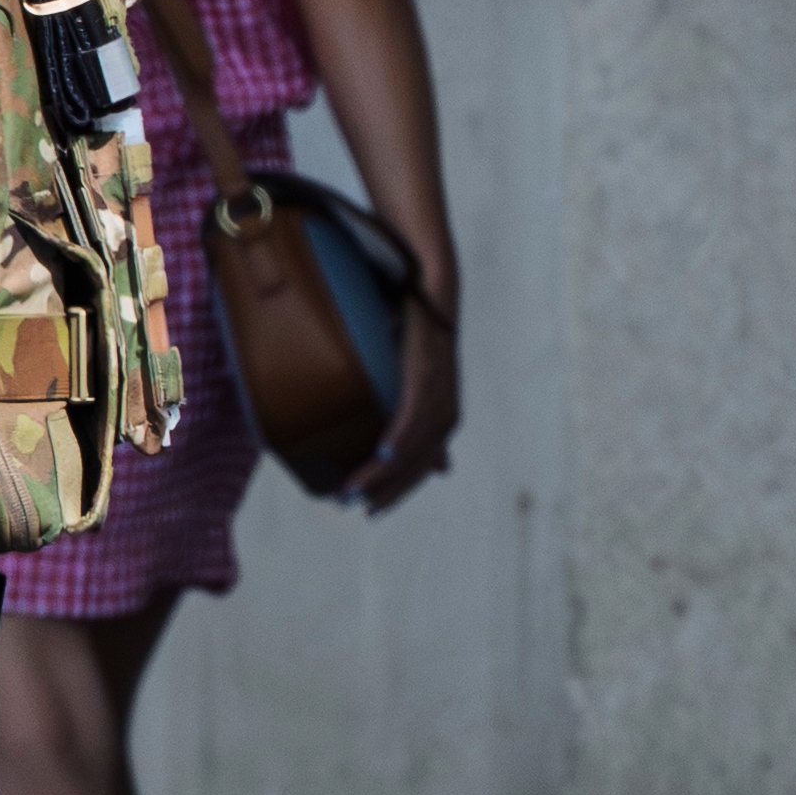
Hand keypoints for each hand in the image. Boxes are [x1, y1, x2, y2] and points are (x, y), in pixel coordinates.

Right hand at [346, 294, 459, 510]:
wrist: (426, 284)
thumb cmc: (414, 330)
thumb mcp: (411, 380)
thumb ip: (413, 416)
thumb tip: (436, 463)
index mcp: (442, 419)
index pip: (419, 468)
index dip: (396, 491)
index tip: (368, 510)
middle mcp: (447, 413)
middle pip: (416, 465)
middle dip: (385, 489)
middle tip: (348, 502)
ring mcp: (440, 394)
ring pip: (413, 446)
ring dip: (382, 470)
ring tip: (353, 487)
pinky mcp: (429, 373)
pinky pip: (415, 413)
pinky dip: (400, 435)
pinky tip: (382, 452)